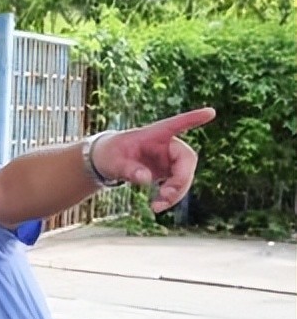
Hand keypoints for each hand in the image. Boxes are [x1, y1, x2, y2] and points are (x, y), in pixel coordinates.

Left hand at [92, 107, 215, 212]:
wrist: (107, 162)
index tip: (211, 111)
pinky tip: (157, 206)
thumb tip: (146, 180)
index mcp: (154, 134)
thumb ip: (129, 169)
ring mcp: (169, 159)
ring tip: (157, 206)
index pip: (176, 124)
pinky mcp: (168, 172)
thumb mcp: (113, 162)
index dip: (194, 118)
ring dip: (176, 193)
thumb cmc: (110, 154)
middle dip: (181, 178)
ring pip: (184, 175)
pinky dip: (170, 197)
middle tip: (166, 195)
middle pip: (186, 159)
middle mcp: (166, 145)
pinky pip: (177, 185)